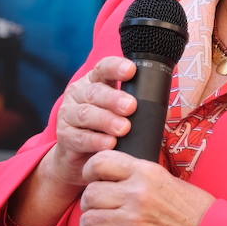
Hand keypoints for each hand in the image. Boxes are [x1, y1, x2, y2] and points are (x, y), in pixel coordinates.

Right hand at [44, 56, 137, 188]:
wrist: (81, 158)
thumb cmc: (106, 128)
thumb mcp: (119, 111)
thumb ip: (135, 104)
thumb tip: (162, 107)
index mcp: (94, 81)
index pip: (103, 68)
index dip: (116, 67)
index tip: (131, 70)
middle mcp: (78, 94)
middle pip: (95, 92)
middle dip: (114, 99)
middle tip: (131, 107)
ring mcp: (68, 114)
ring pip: (86, 114)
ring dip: (106, 121)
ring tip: (124, 129)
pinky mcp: (64, 136)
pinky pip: (79, 137)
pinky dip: (96, 141)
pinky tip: (109, 144)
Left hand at [78, 150, 214, 225]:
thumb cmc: (194, 210)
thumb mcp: (168, 179)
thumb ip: (140, 175)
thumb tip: (115, 173)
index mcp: (146, 172)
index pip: (101, 162)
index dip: (91, 170)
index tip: (92, 178)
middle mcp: (136, 194)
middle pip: (90, 193)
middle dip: (90, 202)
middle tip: (98, 207)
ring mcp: (132, 221)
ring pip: (88, 219)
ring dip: (90, 224)